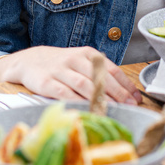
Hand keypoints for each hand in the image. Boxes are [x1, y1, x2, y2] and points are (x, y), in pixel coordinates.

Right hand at [0, 46, 143, 104]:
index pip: (111, 68)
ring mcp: (60, 70)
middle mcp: (75, 59)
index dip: (125, 84)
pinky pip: (64, 93)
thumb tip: (125, 93)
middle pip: (99, 77)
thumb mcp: (81, 62)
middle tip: (129, 106)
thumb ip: (99, 74)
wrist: (29, 61)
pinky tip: (86, 110)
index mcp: (87, 54)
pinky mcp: (46, 82)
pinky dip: (76, 102)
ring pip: (83, 84)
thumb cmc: (61, 65)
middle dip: (117, 93)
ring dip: (99, 98)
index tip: (136, 98)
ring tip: (113, 110)